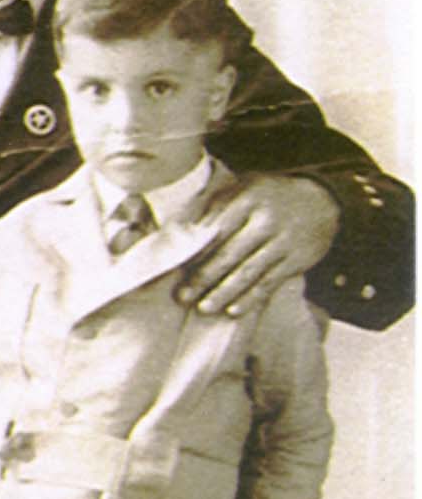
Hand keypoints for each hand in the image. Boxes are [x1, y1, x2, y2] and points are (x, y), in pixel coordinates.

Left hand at [177, 176, 339, 316]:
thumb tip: (186, 235)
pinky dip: (250, 299)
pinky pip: (268, 283)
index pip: (216, 229)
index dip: (196, 251)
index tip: (177, 268)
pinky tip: (233, 311)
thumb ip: (219, 207)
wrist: (321, 202)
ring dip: (223, 293)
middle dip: (203, 278)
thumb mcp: (246, 188)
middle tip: (182, 296)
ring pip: (248, 272)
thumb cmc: (269, 197)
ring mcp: (283, 241)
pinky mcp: (295, 260)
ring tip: (203, 308)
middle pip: (229, 253)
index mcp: (248, 197)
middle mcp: (266, 219)